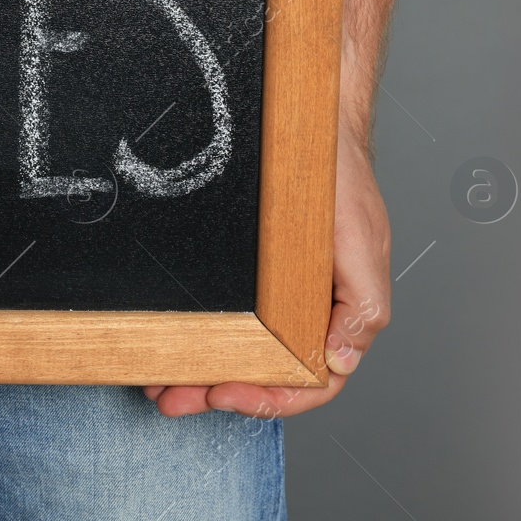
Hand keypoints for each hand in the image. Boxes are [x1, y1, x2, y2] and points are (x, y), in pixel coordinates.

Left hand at [145, 121, 390, 417]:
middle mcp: (304, 309)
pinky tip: (166, 341)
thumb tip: (341, 359)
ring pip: (238, 350)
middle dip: (217, 393)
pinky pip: (221, 314)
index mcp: (338, 313)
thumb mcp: (361, 242)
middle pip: (264, 373)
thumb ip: (361, 306)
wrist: (307, 122)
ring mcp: (272, 293)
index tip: (225, 394)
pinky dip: (197, 335)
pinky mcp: (246, 274)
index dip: (270, 398)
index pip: (310, 380)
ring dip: (200, 372)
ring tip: (159, 384)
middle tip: (172, 398)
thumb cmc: (341, 180)